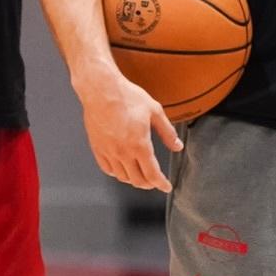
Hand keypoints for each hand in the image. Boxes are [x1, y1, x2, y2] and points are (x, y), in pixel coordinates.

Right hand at [75, 66, 181, 191]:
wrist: (101, 89)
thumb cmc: (126, 96)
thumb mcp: (154, 111)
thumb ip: (167, 132)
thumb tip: (177, 146)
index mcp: (139, 145)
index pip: (152, 174)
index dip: (161, 184)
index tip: (166, 186)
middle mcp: (123, 152)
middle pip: (137, 180)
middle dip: (149, 184)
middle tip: (154, 181)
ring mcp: (108, 151)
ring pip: (122, 177)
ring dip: (133, 179)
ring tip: (140, 175)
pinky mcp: (97, 147)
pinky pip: (107, 168)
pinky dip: (117, 173)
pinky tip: (121, 169)